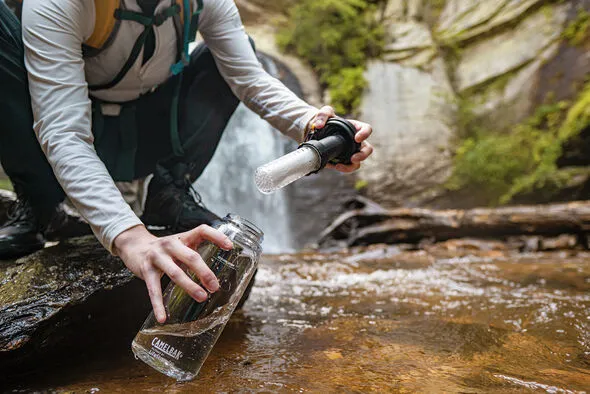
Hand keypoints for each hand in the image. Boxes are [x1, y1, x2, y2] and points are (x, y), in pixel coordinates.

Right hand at [113, 224, 232, 322]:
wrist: (134, 246)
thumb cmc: (165, 249)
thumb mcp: (181, 245)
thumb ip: (196, 253)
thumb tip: (216, 273)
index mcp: (183, 237)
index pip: (202, 230)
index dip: (217, 236)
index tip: (229, 247)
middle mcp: (171, 244)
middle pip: (191, 256)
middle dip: (204, 272)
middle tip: (215, 286)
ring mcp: (157, 257)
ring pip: (175, 273)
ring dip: (190, 286)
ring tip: (201, 297)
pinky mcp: (146, 270)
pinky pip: (153, 290)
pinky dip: (158, 305)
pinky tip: (163, 317)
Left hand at [309, 105, 373, 172]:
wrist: (318, 132)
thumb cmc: (327, 121)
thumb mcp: (324, 113)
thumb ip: (322, 115)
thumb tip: (319, 125)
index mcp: (356, 127)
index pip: (367, 129)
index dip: (365, 134)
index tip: (357, 138)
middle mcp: (356, 141)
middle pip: (367, 149)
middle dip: (363, 155)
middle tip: (353, 158)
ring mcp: (351, 152)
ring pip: (358, 162)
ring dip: (352, 166)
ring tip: (340, 166)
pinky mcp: (344, 160)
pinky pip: (348, 167)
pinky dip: (343, 168)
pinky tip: (335, 166)